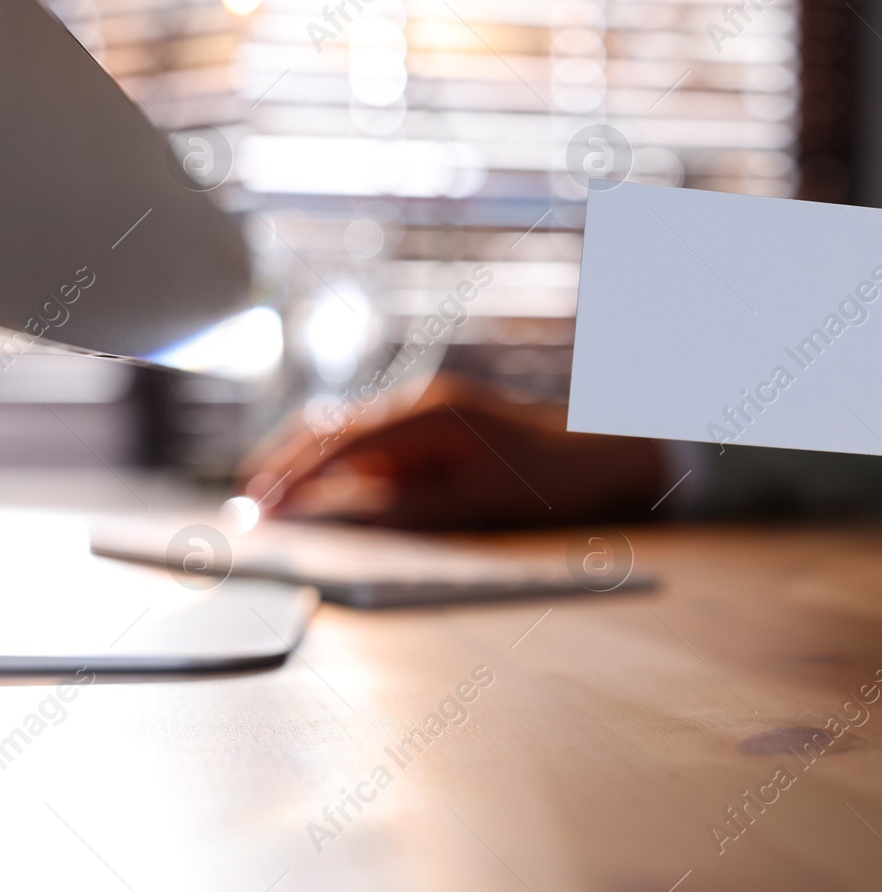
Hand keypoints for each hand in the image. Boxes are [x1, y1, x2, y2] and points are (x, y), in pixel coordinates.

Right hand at [240, 373, 665, 529]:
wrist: (602, 452)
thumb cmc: (548, 477)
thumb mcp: (476, 502)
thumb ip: (406, 507)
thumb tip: (337, 512)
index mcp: (429, 414)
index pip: (342, 445)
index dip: (294, 478)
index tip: (259, 507)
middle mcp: (420, 403)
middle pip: (331, 429)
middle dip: (283, 465)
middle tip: (244, 504)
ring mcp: (425, 411)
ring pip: (346, 434)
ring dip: (306, 465)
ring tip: (265, 501)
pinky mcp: (432, 428)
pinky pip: (373, 444)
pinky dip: (341, 467)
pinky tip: (319, 494)